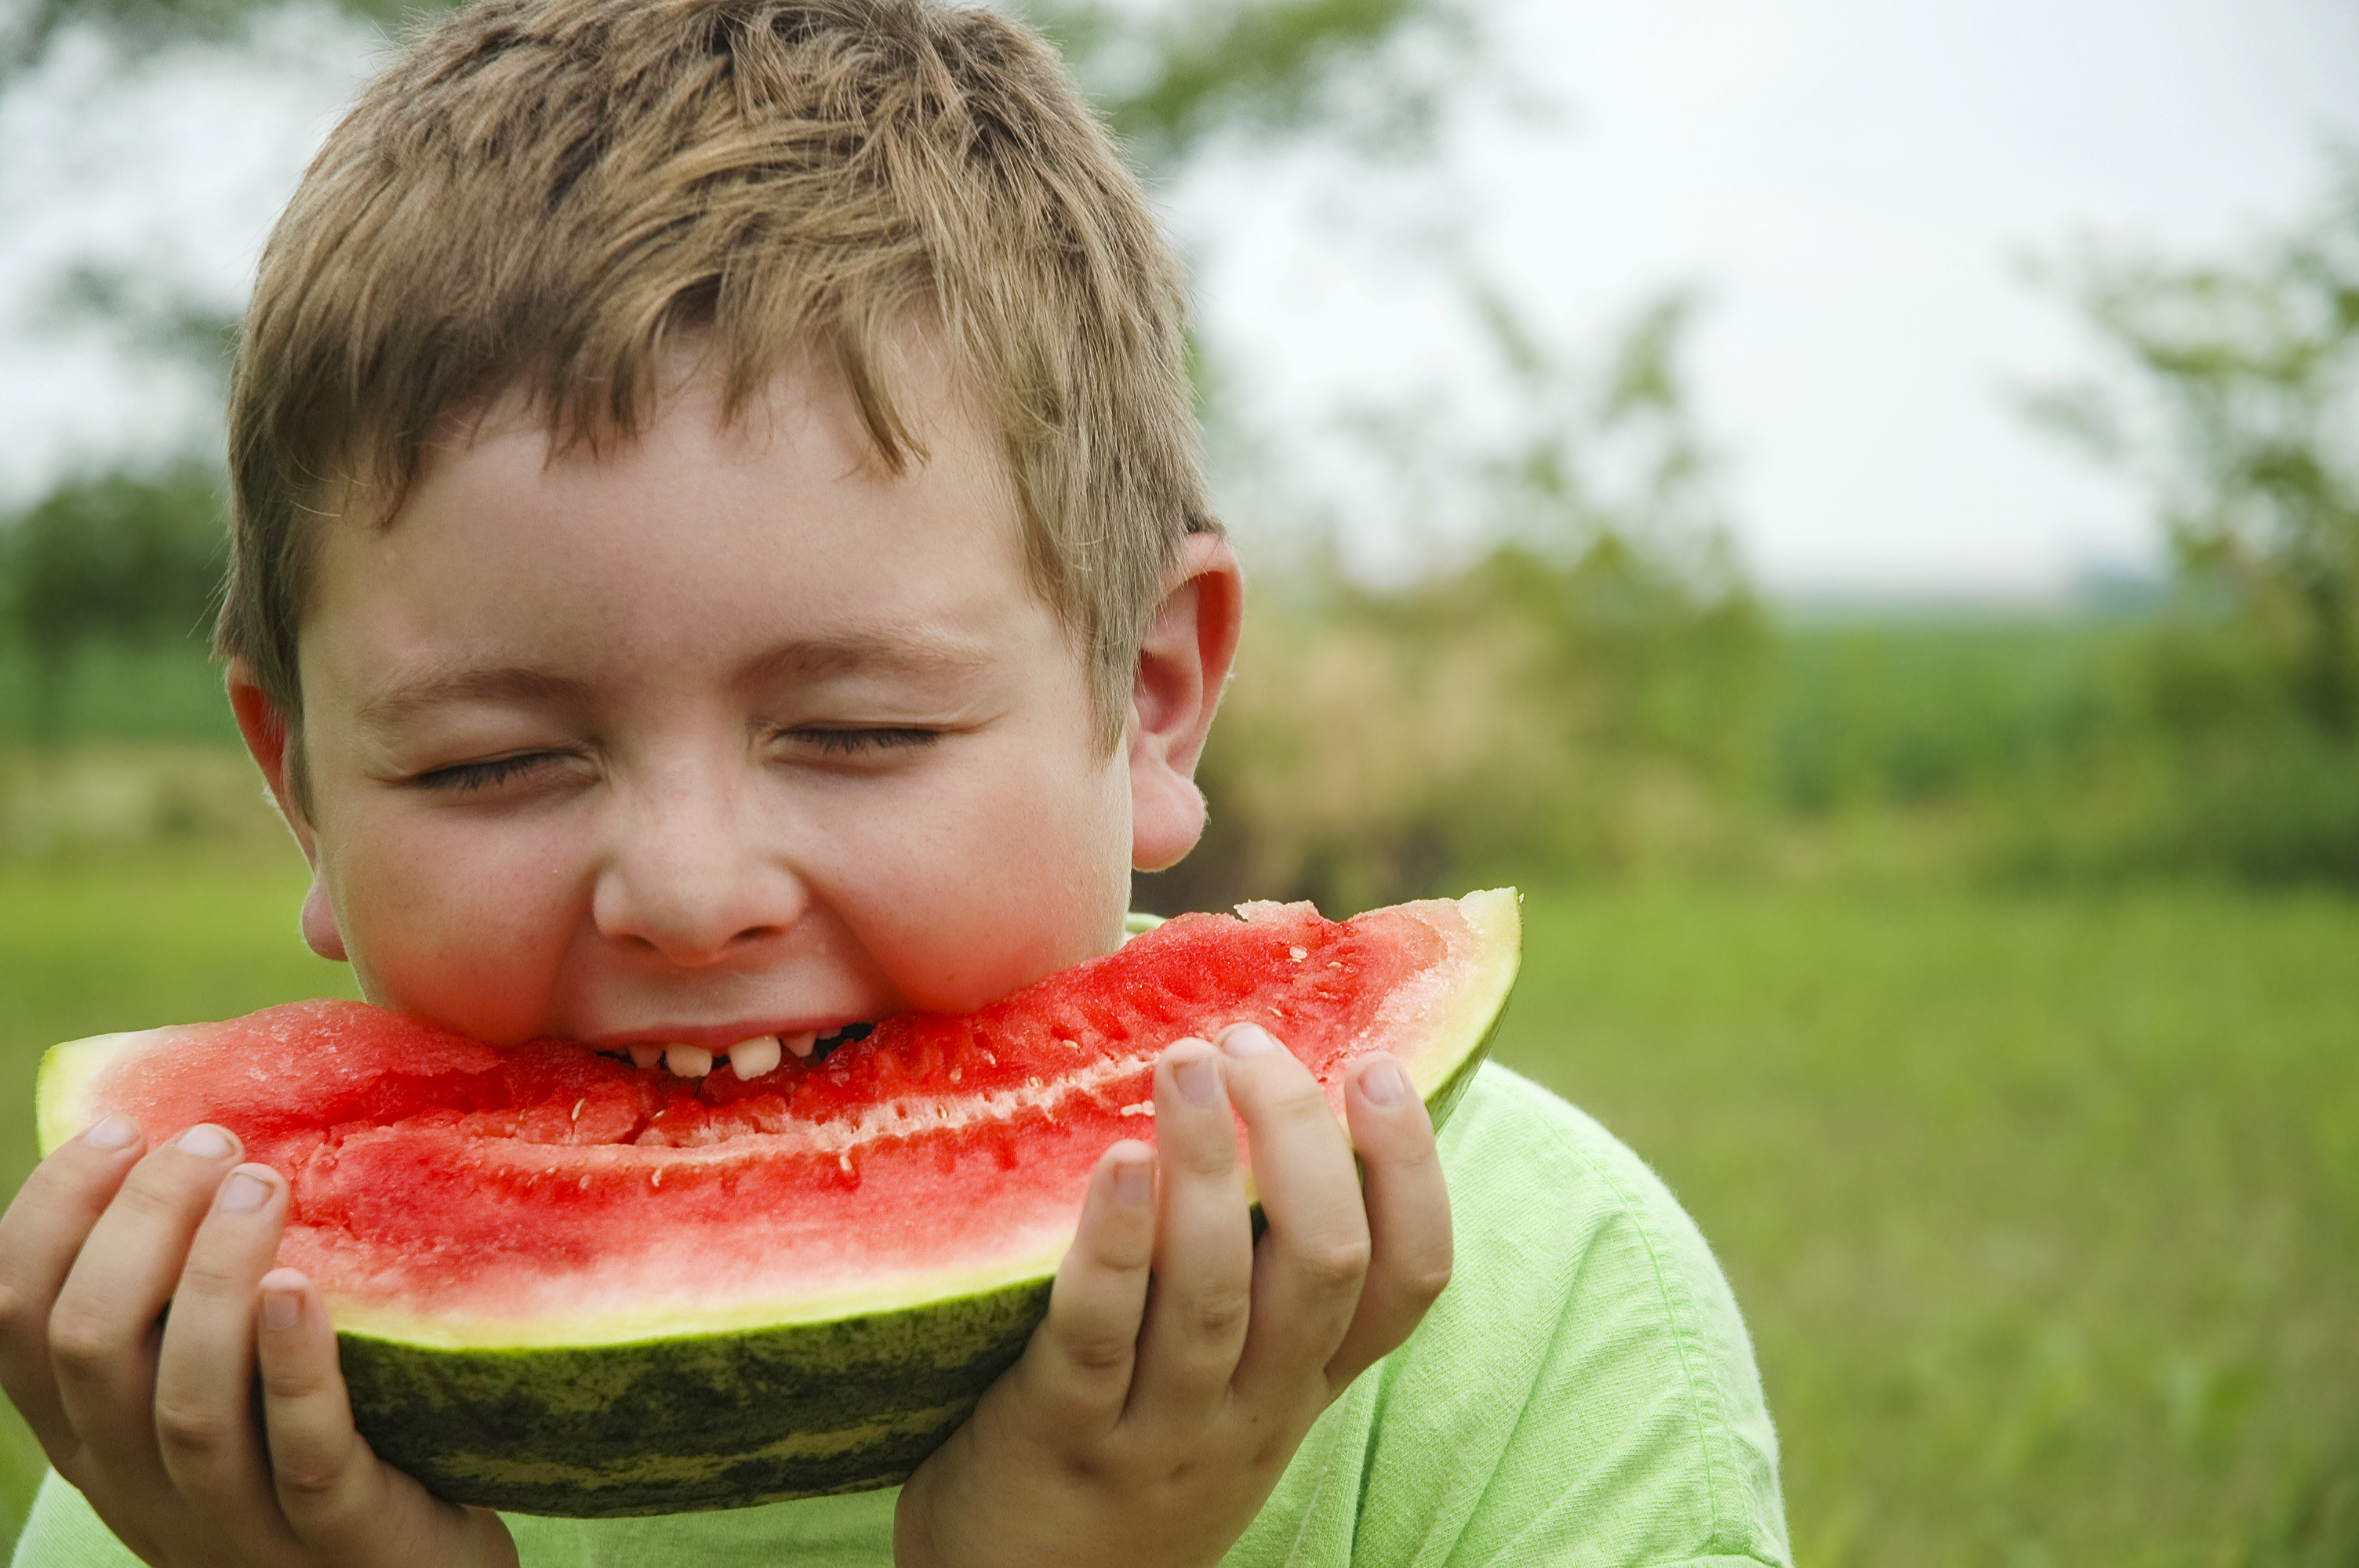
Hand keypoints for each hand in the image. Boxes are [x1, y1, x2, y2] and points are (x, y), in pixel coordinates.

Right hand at [0, 1116, 515, 1567]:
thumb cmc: (315, 1461)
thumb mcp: (223, 1389)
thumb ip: (185, 1301)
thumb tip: (191, 1143)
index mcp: (100, 1441)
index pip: (16, 1328)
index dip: (47, 1220)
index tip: (117, 1129)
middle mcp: (146, 1486)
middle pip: (92, 1349)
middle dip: (137, 1228)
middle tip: (211, 1143)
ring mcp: (239, 1523)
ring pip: (188, 1402)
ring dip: (213, 1280)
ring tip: (260, 1184)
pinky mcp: (341, 1536)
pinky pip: (302, 1452)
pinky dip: (295, 1367)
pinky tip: (301, 1286)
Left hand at [896, 1024, 1452, 1567]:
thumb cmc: (1122, 1458)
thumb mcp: (1223, 1390)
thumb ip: (1254, 1279)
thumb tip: (1266, 1101)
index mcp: (1301, 1386)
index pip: (1407, 1283)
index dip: (1413, 1174)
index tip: (1380, 1070)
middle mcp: (1250, 1408)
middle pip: (1323, 1264)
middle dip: (1301, 1138)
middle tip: (1252, 1040)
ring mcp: (1160, 1428)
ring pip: (1216, 1290)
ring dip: (1209, 1164)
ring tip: (1187, 1060)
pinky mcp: (1058, 1435)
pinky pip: (1100, 1334)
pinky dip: (1114, 1244)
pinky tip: (1116, 1159)